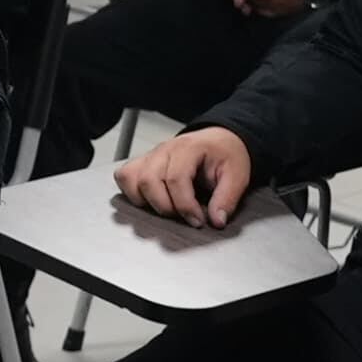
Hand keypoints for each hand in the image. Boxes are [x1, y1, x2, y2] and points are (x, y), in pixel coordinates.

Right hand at [118, 126, 256, 228]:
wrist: (219, 140)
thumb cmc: (226, 155)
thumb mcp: (237, 175)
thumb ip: (227, 198)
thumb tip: (216, 221)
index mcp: (188, 148)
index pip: (176, 179)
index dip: (185, 206)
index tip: (197, 221)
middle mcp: (164, 149)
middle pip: (148, 180)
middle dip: (165, 207)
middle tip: (183, 217)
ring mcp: (151, 155)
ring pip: (132, 179)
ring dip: (146, 201)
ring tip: (167, 209)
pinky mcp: (143, 163)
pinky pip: (124, 176)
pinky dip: (131, 192)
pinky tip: (150, 201)